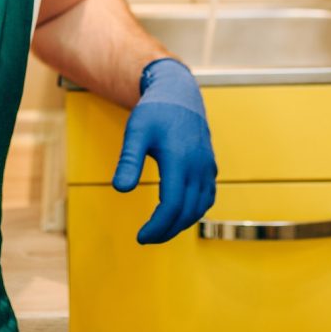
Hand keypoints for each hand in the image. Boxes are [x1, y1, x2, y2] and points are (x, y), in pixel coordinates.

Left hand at [112, 58, 216, 243]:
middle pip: (186, 212)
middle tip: (146, 238)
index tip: (141, 237)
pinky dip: (195, 211)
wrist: (179, 93)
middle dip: (166, 231)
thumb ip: (129, 160)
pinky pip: (207, 197)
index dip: (157, 226)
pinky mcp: (210, 166)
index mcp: (180, 159)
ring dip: (181, 224)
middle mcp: (198, 166)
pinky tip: (179, 214)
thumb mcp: (136, 131)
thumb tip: (120, 189)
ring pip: (200, 208)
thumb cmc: (154, 112)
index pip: (172, 205)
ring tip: (160, 230)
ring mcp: (207, 167)